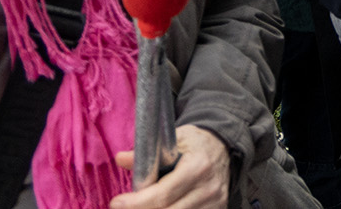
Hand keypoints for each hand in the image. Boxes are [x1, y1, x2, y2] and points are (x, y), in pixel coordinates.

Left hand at [110, 124, 230, 208]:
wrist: (224, 147)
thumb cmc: (195, 142)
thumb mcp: (173, 139)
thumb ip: (147, 152)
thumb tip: (121, 159)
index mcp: (197, 166)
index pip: (163, 194)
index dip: (137, 203)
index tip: (116, 203)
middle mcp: (208, 188)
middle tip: (121, 208)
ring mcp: (214, 203)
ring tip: (139, 206)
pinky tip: (157, 208)